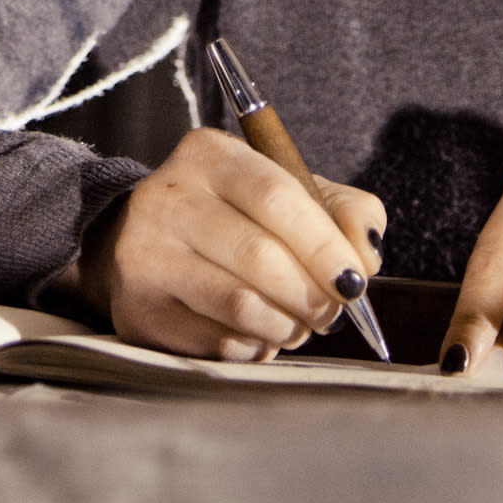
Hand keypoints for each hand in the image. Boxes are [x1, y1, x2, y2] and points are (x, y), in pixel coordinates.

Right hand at [78, 128, 385, 361]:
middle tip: (328, 312)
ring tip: (294, 324)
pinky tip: (255, 335)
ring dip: (286, 326)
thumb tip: (365, 256)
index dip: (324, 246)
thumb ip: (345, 211)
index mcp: (210, 155)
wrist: (145, 244)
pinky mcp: (138, 308)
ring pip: (239, 305)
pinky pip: (216, 342)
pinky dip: (252, 347)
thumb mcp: (292, 192)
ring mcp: (144, 254)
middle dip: (311, 296)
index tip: (354, 281)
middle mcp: (167, 197)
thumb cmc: (237, 218)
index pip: (276, 197)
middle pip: (260, 257)